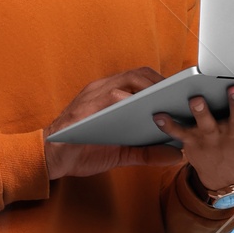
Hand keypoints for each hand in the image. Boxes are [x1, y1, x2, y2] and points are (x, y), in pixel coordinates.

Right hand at [43, 67, 185, 178]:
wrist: (50, 158)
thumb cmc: (82, 151)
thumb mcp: (122, 154)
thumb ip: (148, 153)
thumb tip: (177, 155)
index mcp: (112, 95)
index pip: (142, 79)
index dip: (164, 83)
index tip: (183, 94)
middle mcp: (104, 88)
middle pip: (140, 74)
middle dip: (164, 83)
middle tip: (182, 98)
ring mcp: (95, 94)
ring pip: (129, 80)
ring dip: (153, 88)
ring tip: (171, 102)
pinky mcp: (87, 106)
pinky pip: (113, 96)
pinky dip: (133, 100)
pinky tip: (148, 112)